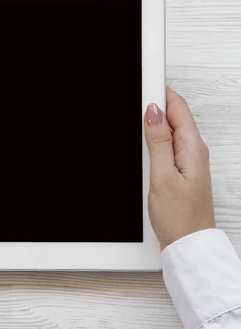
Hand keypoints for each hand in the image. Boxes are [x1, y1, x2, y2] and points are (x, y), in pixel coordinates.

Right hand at [145, 87, 214, 250]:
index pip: (177, 107)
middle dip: (155, 106)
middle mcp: (194, 152)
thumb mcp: (162, 175)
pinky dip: (155, 142)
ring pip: (170, 132)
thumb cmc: (180, 217)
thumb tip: (154, 112)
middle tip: (135, 99)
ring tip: (136, 120)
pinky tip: (144, 146)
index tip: (143, 83)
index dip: (160, 92)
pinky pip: (168, 148)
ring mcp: (188, 162)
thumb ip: (158, 142)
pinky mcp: (181, 172)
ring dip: (154, 124)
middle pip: (174, 117)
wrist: (188, 245)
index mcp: (192, 147)